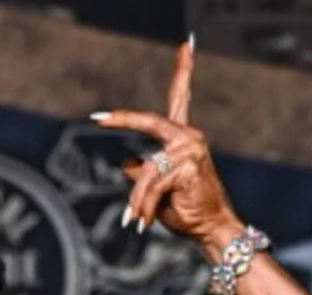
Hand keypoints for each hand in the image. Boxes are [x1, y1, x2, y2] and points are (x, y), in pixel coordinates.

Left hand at [92, 40, 241, 255]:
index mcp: (186, 138)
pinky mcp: (186, 167)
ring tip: (133, 219)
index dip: (182, 73)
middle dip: (123, 118)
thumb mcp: (160, 189)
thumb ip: (145, 173)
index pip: (181, 98)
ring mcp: (190, 150)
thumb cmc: (188, 211)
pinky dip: (145, 205)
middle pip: (150, 121)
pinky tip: (143, 222)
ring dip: (138, 198)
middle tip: (99, 118)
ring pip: (148, 169)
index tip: (185, 46)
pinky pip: (154, 184)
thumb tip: (126, 165)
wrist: (213, 231)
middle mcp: (190, 137)